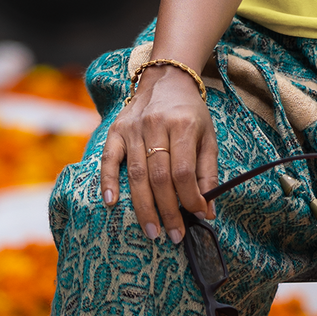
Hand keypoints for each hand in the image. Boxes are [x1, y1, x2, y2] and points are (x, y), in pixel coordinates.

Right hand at [100, 68, 218, 243]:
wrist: (167, 80)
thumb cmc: (190, 113)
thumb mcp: (207, 137)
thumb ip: (208, 172)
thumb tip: (208, 210)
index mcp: (183, 125)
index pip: (184, 171)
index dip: (190, 198)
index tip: (197, 217)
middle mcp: (155, 125)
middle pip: (159, 177)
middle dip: (168, 211)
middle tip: (174, 235)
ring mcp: (132, 128)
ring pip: (136, 174)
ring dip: (144, 207)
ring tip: (152, 231)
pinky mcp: (115, 130)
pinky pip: (109, 159)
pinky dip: (108, 182)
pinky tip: (111, 203)